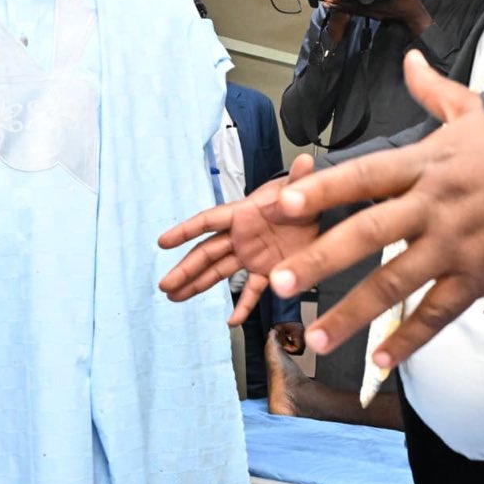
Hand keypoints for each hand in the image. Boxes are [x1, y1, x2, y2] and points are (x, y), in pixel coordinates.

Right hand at [159, 158, 321, 326]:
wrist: (320, 215)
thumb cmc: (304, 197)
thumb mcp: (303, 188)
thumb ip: (301, 180)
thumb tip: (306, 161)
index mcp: (243, 215)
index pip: (209, 222)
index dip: (185, 231)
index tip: (162, 242)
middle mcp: (241, 237)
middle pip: (206, 254)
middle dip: (185, 270)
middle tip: (165, 285)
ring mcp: (252, 256)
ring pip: (219, 272)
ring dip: (197, 285)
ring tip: (175, 298)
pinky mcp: (268, 271)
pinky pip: (253, 291)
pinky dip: (244, 306)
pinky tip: (232, 321)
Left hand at [266, 51, 483, 371]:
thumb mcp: (480, 112)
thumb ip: (435, 92)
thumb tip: (410, 59)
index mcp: (428, 165)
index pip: (364, 176)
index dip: (323, 189)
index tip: (283, 201)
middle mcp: (436, 207)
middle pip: (369, 234)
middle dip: (321, 259)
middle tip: (279, 281)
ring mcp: (457, 246)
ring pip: (396, 284)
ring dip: (353, 313)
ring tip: (318, 335)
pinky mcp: (479, 278)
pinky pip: (438, 315)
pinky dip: (409, 342)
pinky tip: (378, 363)